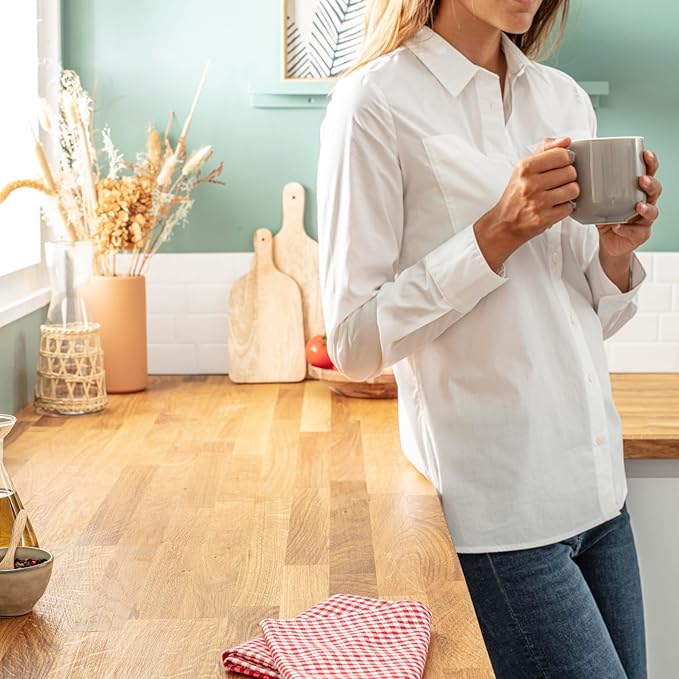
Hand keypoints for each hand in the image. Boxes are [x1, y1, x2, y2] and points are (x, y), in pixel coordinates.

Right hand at [474, 137, 576, 270]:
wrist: (503, 224)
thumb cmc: (516, 195)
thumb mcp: (523, 169)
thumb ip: (545, 151)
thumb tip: (566, 141)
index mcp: (524, 167)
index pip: (562, 155)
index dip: (566, 160)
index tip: (560, 166)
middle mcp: (529, 184)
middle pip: (570, 172)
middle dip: (568, 178)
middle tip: (556, 184)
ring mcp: (537, 202)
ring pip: (573, 189)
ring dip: (569, 193)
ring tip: (557, 195)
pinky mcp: (544, 218)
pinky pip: (569, 207)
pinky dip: (564, 208)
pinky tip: (554, 207)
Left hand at [597, 149, 660, 256]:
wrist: (609, 242)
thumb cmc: (606, 217)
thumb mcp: (598, 201)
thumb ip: (590, 189)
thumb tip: (573, 174)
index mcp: (637, 190)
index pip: (648, 173)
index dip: (650, 164)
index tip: (645, 154)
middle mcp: (645, 202)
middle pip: (655, 190)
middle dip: (651, 184)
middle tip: (642, 180)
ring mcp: (644, 219)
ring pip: (652, 211)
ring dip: (646, 207)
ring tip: (637, 205)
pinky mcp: (640, 234)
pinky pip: (636, 232)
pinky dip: (626, 229)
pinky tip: (618, 226)